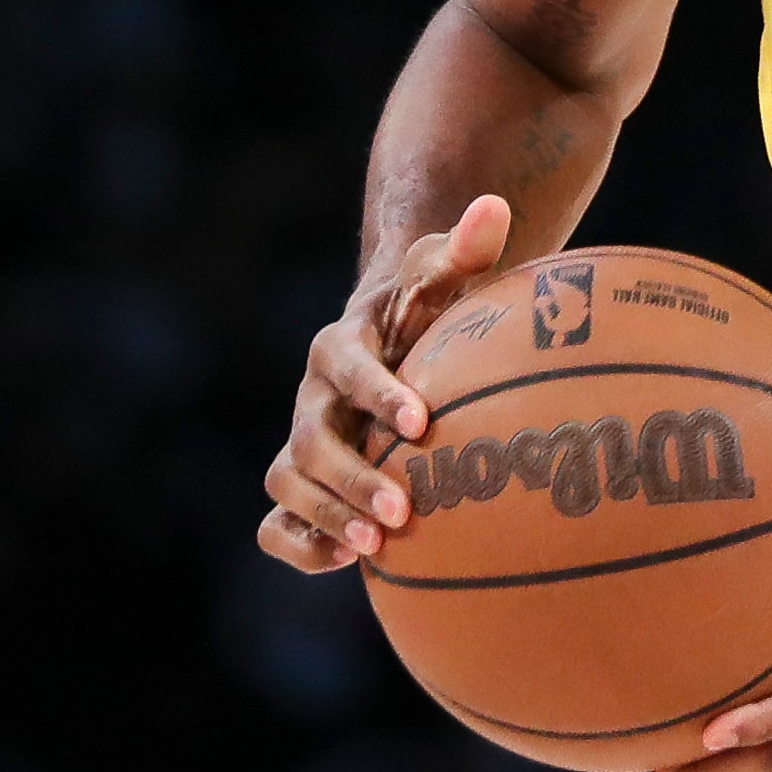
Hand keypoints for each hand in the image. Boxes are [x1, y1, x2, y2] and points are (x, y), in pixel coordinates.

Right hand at [256, 195, 514, 571]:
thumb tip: (495, 207)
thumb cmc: (427, 306)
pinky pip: (277, 524)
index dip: (380, 394)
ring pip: (286, 484)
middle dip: (352, 478)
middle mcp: (312, 396)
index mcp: (342, 345)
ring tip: (378, 547)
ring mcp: (302, 442)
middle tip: (403, 511)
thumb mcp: (444, 274)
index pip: (351, 369)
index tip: (421, 423)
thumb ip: (466, 247)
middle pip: (309, 441)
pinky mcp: (303, 484)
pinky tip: (347, 563)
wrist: (393, 338)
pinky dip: (300, 546)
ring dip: (327, 518)